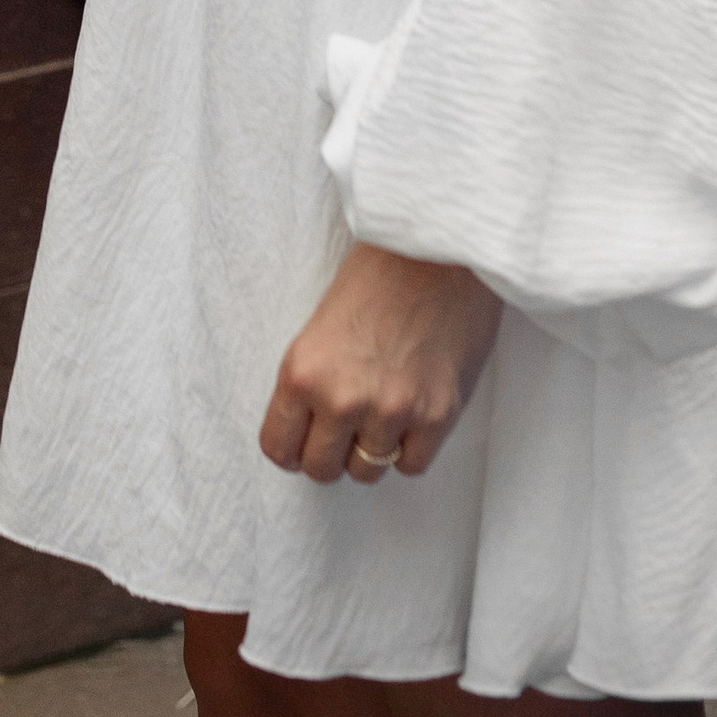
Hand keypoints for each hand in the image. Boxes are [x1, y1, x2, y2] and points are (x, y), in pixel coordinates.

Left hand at [260, 243, 501, 486]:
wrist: (438, 245)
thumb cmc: (379, 270)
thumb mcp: (321, 322)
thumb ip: (314, 377)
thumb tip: (311, 424)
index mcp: (302, 370)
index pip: (278, 446)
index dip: (290, 448)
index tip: (301, 442)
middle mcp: (342, 399)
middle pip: (321, 469)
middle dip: (329, 454)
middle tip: (342, 432)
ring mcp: (391, 411)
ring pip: (367, 471)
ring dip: (370, 450)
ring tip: (380, 416)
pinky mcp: (437, 416)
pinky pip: (411, 466)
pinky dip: (409, 449)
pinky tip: (410, 417)